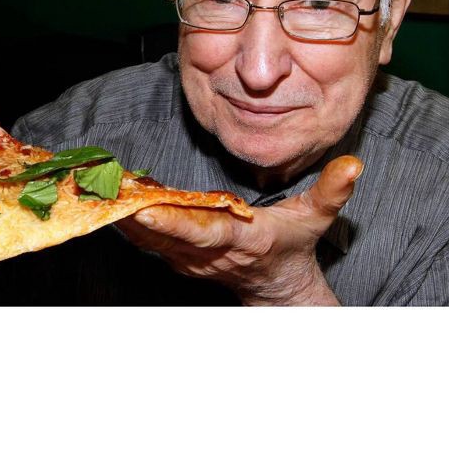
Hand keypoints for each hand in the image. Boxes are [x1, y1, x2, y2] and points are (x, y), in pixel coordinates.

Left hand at [115, 155, 362, 305]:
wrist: (277, 285)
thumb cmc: (294, 246)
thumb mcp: (317, 218)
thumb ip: (333, 190)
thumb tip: (355, 163)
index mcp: (239, 238)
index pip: (202, 230)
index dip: (173, 222)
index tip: (144, 208)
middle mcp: (208, 252)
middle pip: (162, 234)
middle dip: (130, 214)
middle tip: (100, 189)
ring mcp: (189, 259)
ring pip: (148, 238)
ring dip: (121, 216)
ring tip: (94, 188)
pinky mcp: (178, 257)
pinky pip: (147, 240)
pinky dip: (126, 222)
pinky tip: (106, 201)